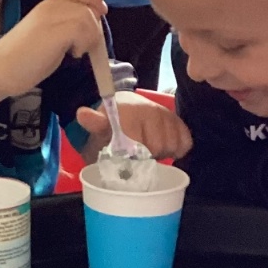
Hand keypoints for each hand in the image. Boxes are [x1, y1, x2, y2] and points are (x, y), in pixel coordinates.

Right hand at [0, 0, 105, 99]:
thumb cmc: (23, 58)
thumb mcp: (47, 34)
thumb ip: (65, 25)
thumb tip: (91, 23)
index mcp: (47, 4)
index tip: (98, 13)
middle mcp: (49, 5)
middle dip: (96, 13)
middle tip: (90, 35)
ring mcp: (50, 17)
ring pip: (88, 15)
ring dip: (91, 35)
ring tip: (76, 50)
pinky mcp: (54, 32)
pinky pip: (84, 28)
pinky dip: (85, 43)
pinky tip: (73, 54)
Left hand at [76, 95, 192, 159]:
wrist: (125, 111)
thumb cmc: (112, 126)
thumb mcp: (100, 127)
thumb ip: (94, 123)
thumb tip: (82, 113)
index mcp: (130, 111)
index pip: (139, 145)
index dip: (133, 157)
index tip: (128, 158)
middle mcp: (151, 109)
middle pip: (157, 148)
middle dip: (148, 157)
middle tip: (138, 156)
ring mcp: (167, 115)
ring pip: (172, 146)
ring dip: (162, 154)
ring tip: (150, 152)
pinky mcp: (179, 121)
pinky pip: (185, 142)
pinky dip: (177, 150)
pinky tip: (165, 150)